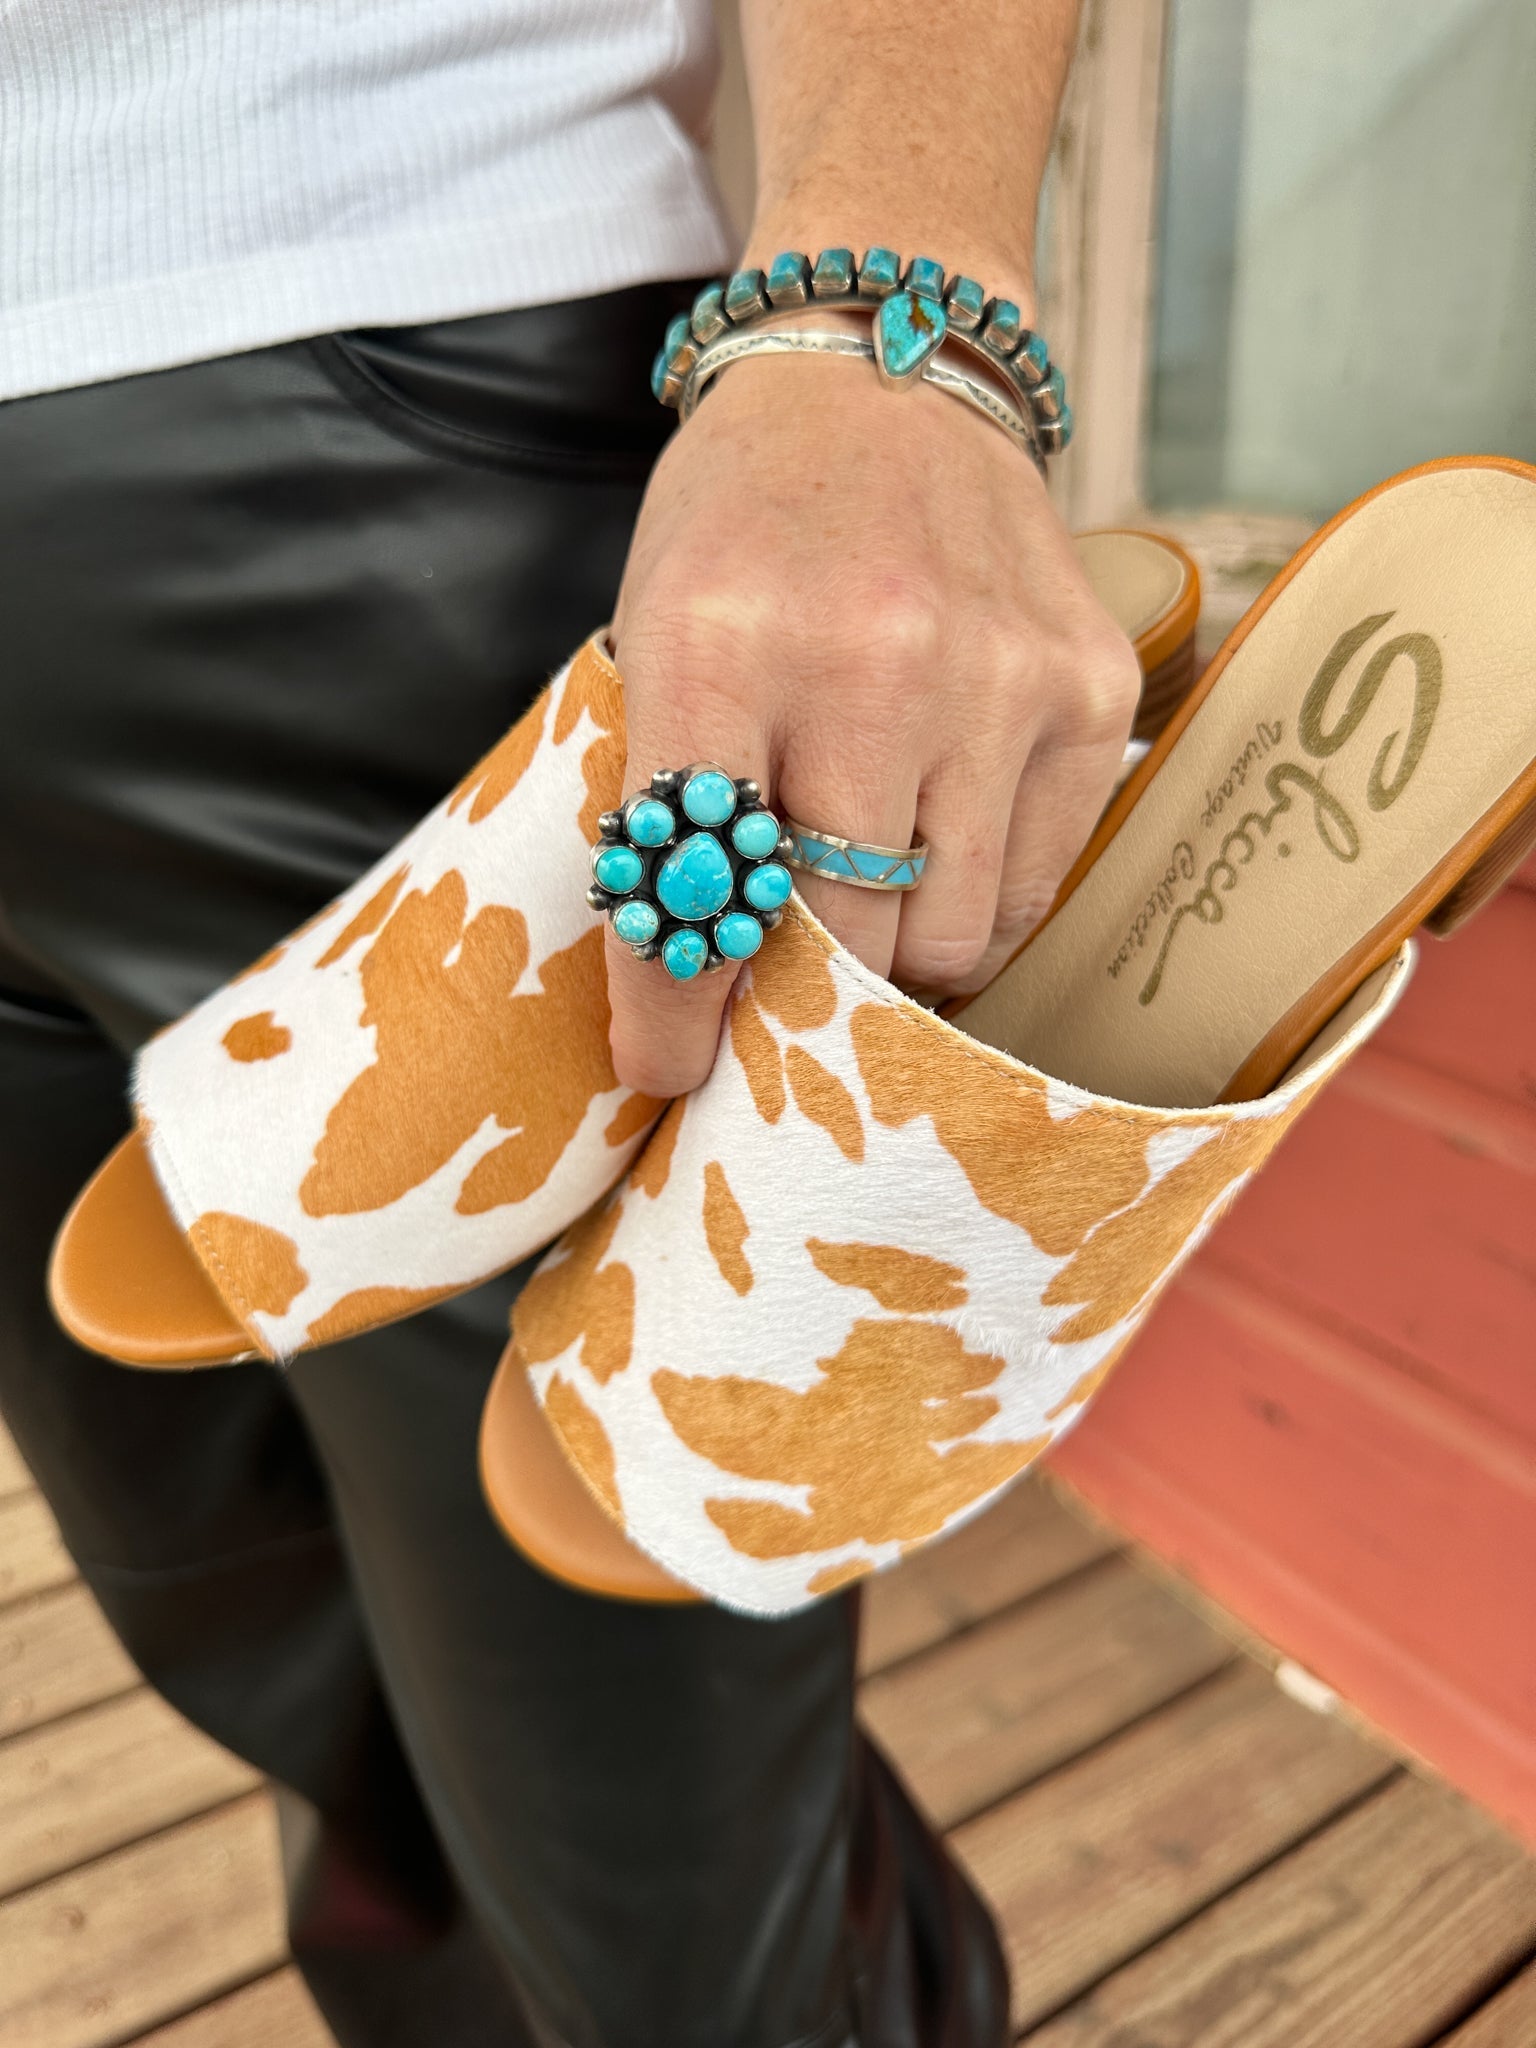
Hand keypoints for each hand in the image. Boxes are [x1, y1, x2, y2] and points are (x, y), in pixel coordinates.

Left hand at [605, 348, 1140, 1096]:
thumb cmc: (744, 529)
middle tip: (778, 995)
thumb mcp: (657, 634)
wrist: (882, 378)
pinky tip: (938, 846)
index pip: (693, 890)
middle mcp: (872, 660)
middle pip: (842, 939)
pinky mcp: (1093, 691)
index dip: (673, 1013)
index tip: (664, 1073)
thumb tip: (687, 999)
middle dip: (798, 995)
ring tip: (864, 901)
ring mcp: (1000, 677)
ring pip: (950, 936)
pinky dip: (977, 902)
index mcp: (718, 643)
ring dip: (897, 955)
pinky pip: (1034, 886)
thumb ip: (670, 804)